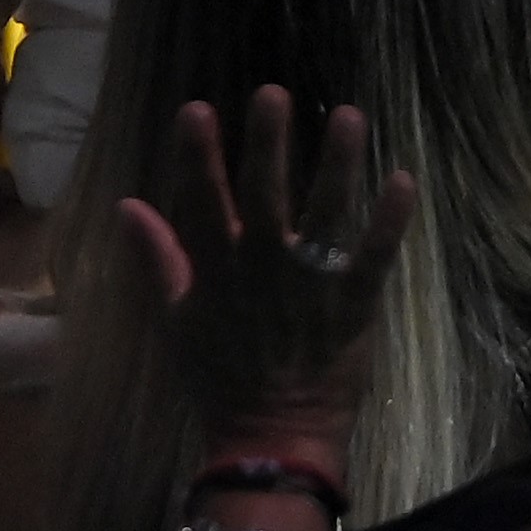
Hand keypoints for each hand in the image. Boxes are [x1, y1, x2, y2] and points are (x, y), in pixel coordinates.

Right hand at [118, 87, 415, 461]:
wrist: (271, 437)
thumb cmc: (219, 377)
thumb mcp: (176, 319)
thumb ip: (156, 260)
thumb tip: (127, 205)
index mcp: (217, 270)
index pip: (202, 202)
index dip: (199, 156)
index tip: (197, 109)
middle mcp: (261, 268)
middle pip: (263, 196)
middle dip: (268, 144)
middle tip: (272, 94)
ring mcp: (308, 286)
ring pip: (323, 215)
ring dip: (337, 166)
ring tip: (348, 116)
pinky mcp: (352, 305)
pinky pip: (373, 257)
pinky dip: (389, 222)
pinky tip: (402, 181)